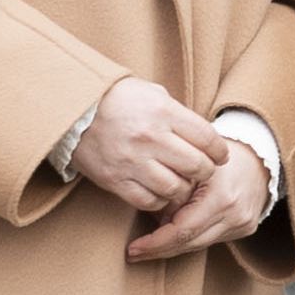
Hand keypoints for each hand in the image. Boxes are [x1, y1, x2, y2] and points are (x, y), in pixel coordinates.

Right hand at [72, 77, 235, 213]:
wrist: (74, 110)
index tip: (220, 156)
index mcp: (163, 112)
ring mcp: (132, 161)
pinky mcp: (114, 180)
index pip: (207, 138)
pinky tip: (160, 191)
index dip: (219, 151)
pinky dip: (159, 200)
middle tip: (203, 171)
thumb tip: (204, 137)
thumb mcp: (153, 94)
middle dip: (206, 172)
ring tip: (181, 183)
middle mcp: (150, 138)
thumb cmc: (119, 99)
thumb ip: (179, 114)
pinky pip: (147, 200)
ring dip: (183, 189)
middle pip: (196, 166)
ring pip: (174, 188)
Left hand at [129, 139, 268, 261]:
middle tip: (134, 253)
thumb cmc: (217, 157)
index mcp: (221, 197)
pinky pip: (211, 239)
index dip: (155, 243)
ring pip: (199, 245)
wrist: (258, 156)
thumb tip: (152, 220)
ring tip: (148, 247)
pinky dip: (191, 238)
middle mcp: (235, 214)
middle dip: (159, 249)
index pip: (182, 231)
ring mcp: (243, 223)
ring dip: (173, 246)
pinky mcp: (246, 228)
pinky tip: (175, 236)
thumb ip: (171, 194)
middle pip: (190, 243)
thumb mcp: (190, 167)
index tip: (133, 248)